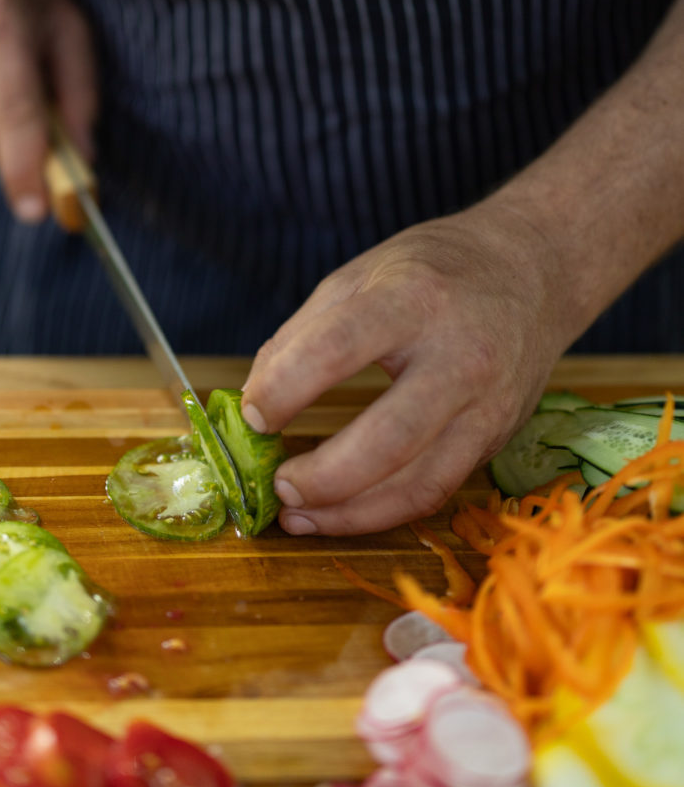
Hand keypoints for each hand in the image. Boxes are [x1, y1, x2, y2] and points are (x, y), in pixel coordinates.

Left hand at [241, 202, 578, 535]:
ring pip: (417, 483)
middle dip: (323, 476)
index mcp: (414, 299)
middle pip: (389, 438)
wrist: (535, 271)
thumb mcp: (360, 275)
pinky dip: (382, 512)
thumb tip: (253, 403)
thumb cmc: (435, 270)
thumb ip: (302, 337)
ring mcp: (487, 405)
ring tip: (297, 516)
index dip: (284, 389)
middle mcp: (460, 357)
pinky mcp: (496, 438)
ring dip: (348, 513)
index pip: (337, 348)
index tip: (252, 416)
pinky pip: (436, 491)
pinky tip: (340, 512)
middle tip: (276, 486)